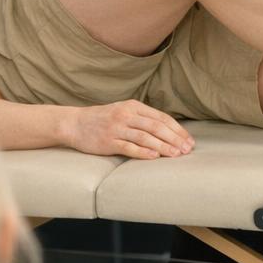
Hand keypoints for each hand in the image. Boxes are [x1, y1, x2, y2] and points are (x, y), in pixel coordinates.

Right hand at [64, 100, 194, 158]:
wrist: (74, 123)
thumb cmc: (103, 119)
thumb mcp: (124, 111)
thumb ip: (143, 118)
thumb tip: (168, 131)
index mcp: (133, 106)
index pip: (161, 118)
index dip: (177, 130)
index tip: (189, 141)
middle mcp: (126, 115)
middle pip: (156, 127)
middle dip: (175, 139)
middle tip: (187, 150)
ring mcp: (117, 128)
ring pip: (145, 137)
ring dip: (163, 146)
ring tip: (176, 154)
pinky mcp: (108, 141)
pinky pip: (129, 147)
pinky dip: (143, 152)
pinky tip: (155, 157)